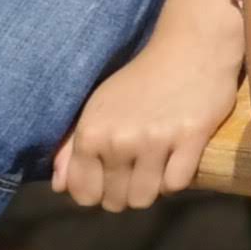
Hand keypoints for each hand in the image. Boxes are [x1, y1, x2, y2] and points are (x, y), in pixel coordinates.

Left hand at [53, 0, 244, 208]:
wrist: (191, 48)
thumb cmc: (141, 78)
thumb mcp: (99, 107)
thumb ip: (73, 148)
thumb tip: (60, 187)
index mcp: (91, 133)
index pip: (84, 193)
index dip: (99, 193)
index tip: (113, 179)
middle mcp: (119, 140)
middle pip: (116, 201)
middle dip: (127, 192)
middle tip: (139, 172)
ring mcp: (156, 140)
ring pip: (145, 198)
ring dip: (152, 190)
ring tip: (157, 170)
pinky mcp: (191, 137)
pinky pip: (177, 184)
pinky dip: (177, 180)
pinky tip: (178, 162)